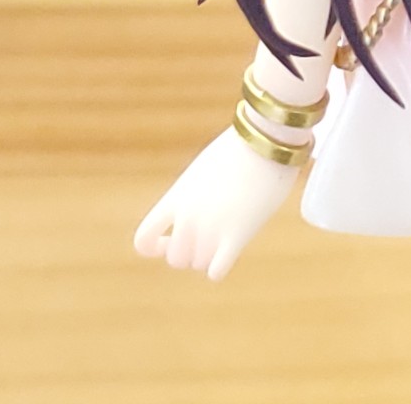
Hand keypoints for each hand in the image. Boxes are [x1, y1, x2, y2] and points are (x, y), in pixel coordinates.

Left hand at [134, 126, 303, 280]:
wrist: (266, 139)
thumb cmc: (239, 149)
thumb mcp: (202, 171)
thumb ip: (191, 197)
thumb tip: (190, 218)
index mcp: (176, 197)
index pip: (144, 239)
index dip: (153, 247)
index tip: (168, 240)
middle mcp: (187, 217)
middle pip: (176, 258)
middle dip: (190, 251)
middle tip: (210, 234)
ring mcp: (210, 228)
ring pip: (198, 264)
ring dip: (210, 255)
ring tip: (226, 231)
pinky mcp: (236, 236)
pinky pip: (216, 272)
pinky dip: (221, 267)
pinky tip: (232, 249)